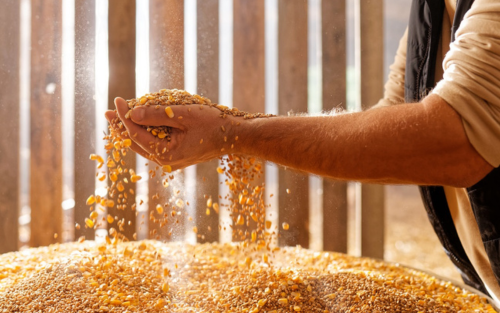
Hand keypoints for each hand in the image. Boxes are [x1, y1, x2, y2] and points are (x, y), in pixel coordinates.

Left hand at [105, 97, 240, 169]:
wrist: (234, 137)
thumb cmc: (212, 124)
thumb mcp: (183, 115)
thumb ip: (156, 114)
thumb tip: (131, 113)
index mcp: (165, 154)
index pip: (135, 134)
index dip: (124, 116)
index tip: (118, 99)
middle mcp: (165, 161)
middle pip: (135, 143)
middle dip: (121, 126)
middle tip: (107, 112)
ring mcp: (171, 160)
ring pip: (144, 145)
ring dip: (131, 130)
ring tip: (119, 117)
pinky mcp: (177, 156)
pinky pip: (155, 145)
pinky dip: (146, 133)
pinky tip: (141, 123)